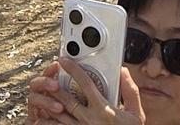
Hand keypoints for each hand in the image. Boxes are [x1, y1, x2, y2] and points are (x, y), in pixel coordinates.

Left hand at [27, 60, 143, 124]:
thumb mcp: (136, 114)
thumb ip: (129, 91)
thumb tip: (123, 72)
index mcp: (104, 110)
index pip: (85, 83)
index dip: (73, 69)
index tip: (65, 60)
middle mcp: (89, 119)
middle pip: (66, 99)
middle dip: (55, 86)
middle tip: (49, 76)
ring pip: (58, 115)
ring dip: (49, 103)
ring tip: (44, 94)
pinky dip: (48, 122)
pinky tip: (43, 116)